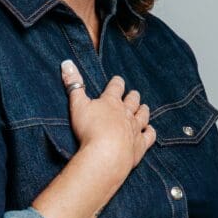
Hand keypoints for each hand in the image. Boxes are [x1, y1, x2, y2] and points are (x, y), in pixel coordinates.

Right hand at [60, 59, 155, 180]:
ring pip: (143, 115)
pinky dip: (150, 131)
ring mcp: (135, 128)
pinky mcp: (140, 144)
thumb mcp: (77, 105)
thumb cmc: (90, 129)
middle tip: (133, 94)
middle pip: (133, 100)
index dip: (117, 82)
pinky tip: (150, 130)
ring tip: (144, 107)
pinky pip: (149, 135)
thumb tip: (66, 62)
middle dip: (132, 96)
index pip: (116, 87)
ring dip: (143, 110)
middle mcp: (126, 113)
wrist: (106, 155)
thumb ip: (73, 84)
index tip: (118, 80)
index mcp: (111, 102)